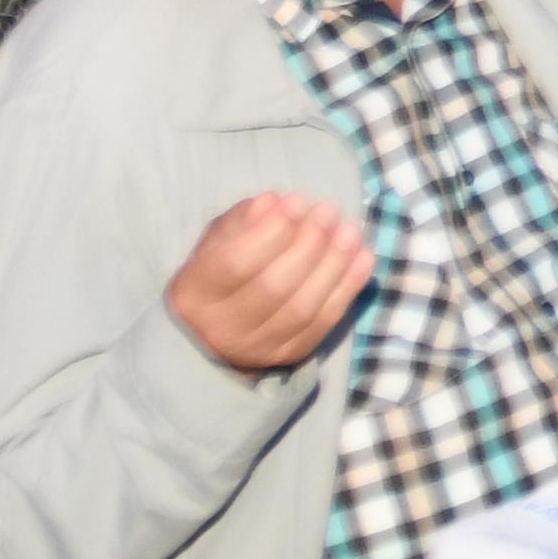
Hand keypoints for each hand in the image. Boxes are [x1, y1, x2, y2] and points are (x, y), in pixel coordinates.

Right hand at [163, 192, 373, 372]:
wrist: (212, 337)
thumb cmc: (217, 275)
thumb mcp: (216, 242)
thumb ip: (241, 221)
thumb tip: (273, 202)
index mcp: (194, 293)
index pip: (235, 264)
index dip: (271, 232)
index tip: (297, 202)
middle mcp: (223, 327)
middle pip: (273, 287)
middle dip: (308, 245)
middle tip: (328, 211)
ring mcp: (257, 348)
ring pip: (301, 309)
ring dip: (333, 266)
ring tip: (349, 231)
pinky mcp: (288, 356)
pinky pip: (323, 325)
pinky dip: (347, 289)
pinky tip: (363, 258)